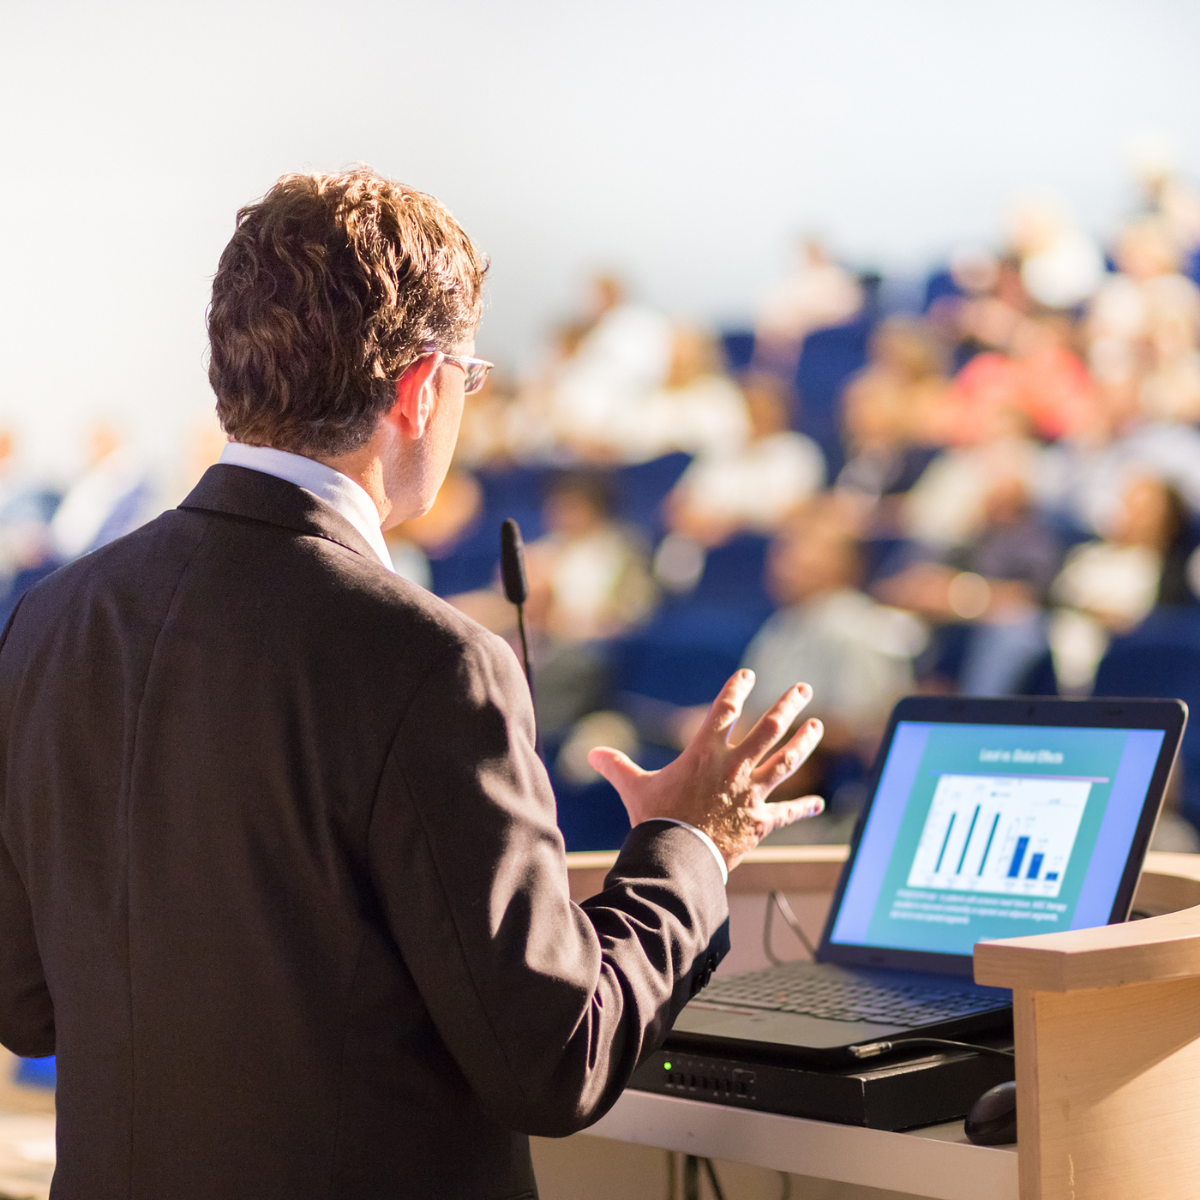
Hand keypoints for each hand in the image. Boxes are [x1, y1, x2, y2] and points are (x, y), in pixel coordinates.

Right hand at [588, 670, 824, 872]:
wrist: (678, 858)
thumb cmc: (655, 820)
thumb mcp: (634, 789)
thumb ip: (617, 767)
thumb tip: (591, 753)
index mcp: (705, 753)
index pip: (725, 710)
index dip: (737, 689)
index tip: (748, 675)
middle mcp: (734, 767)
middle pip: (769, 729)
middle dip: (788, 706)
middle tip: (803, 689)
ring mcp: (751, 793)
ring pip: (786, 762)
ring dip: (803, 743)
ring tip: (816, 727)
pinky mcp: (760, 822)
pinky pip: (787, 813)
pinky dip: (804, 808)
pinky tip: (819, 803)